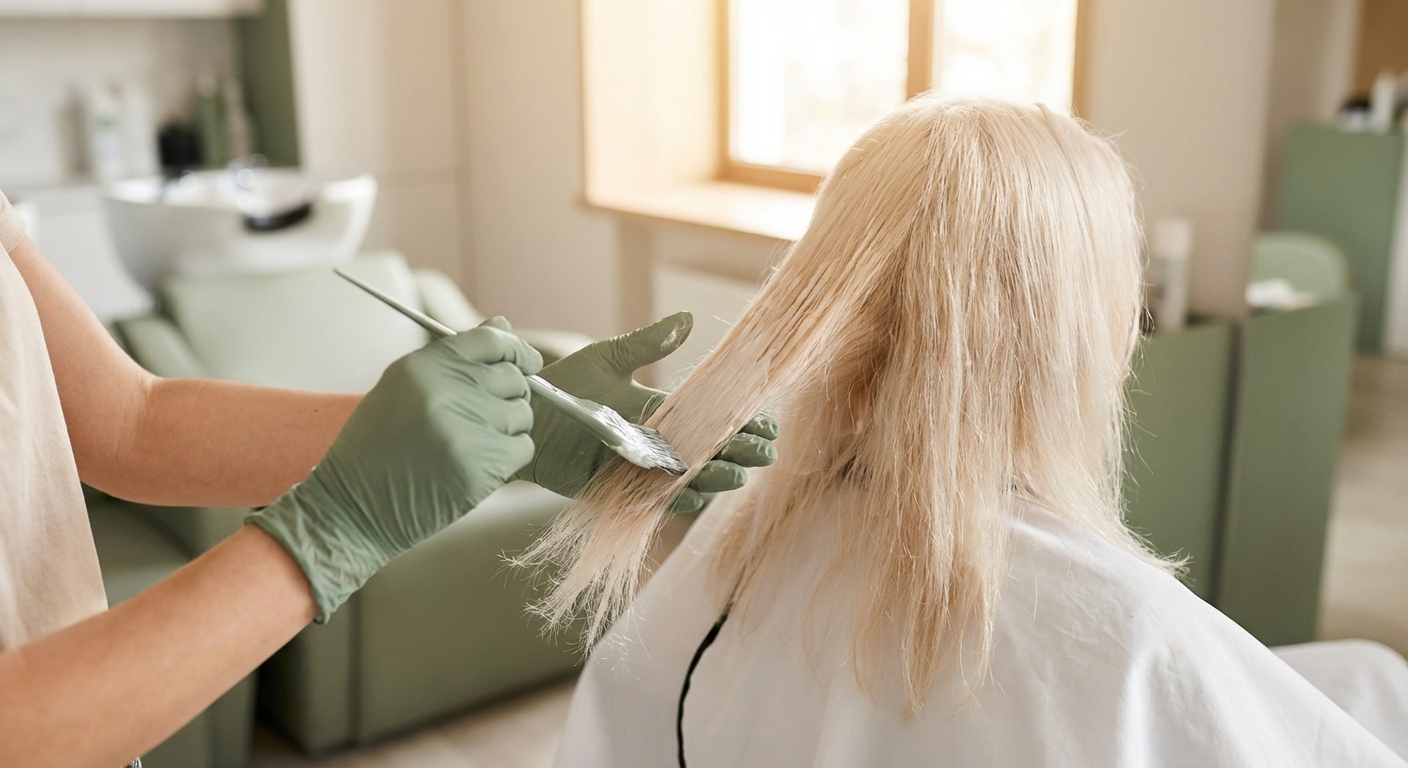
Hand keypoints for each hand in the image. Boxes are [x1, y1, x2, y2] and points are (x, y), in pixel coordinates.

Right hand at [249, 317, 541, 621]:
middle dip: (509, 395)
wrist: (353, 509)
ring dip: (507, 429)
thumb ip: (454, 357)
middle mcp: (445, 391)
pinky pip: (522, 448)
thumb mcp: (402, 388)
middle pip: (513, 378)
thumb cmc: (378, 446)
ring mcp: (464, 430)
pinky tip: (476, 465)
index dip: (516, 350)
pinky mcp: (479, 467)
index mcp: (422, 366)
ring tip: (471, 443)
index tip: (524, 363)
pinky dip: (508, 458)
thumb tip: (504, 325)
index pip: (493, 340)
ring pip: (521, 414)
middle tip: (484, 416)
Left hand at [516, 312, 778, 511]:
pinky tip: (691, 495)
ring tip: (736, 474)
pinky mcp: (615, 490)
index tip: (769, 424)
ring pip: (685, 478)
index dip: (740, 422)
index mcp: (660, 411)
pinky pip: (650, 500)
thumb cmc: (565, 384)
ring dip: (712, 478)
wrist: (524, 414)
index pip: (710, 418)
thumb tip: (688, 317)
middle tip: (766, 453)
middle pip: (706, 451)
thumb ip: (649, 343)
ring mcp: (638, 468)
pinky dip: (670, 499)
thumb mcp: (609, 358)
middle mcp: (655, 443)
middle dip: (737, 452)